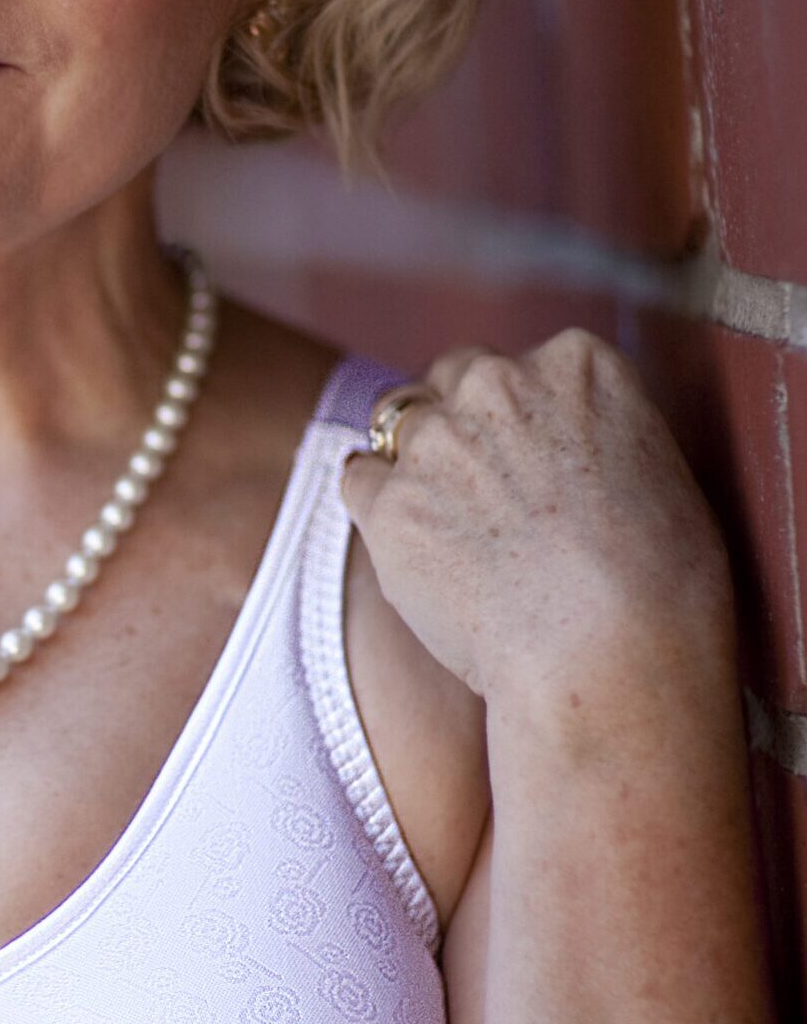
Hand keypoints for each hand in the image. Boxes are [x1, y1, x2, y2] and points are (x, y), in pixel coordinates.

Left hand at [340, 330, 734, 724]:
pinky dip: (379, 508)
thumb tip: (565, 450)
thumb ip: (597, 435)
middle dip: (464, 423)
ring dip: (418, 464)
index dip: (524, 416)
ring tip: (455, 532)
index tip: (537, 462)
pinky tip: (414, 550)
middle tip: (487, 493)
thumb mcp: (659, 473)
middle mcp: (499, 381)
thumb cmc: (664, 590)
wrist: (613, 660)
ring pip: (399, 425)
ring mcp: (436, 439)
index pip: (523, 364)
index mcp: (578, 363)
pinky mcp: (388, 502)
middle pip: (453, 377)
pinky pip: (359, 479)